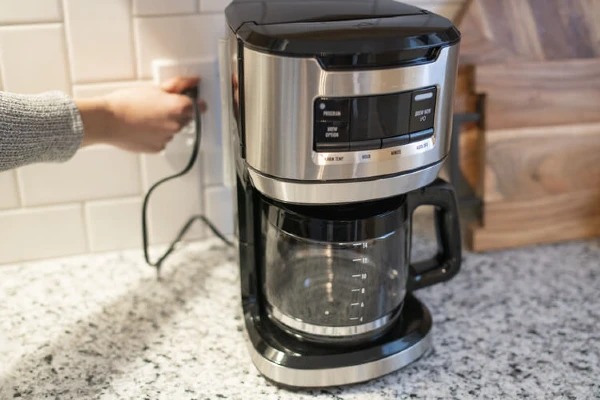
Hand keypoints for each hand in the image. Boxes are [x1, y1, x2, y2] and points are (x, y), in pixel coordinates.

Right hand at [78, 77, 205, 152]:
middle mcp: (177, 125)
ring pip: (173, 130)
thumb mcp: (154, 88)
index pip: (199, 105)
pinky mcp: (158, 148)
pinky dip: (156, 135)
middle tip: (158, 106)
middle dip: (177, 112)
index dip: (192, 101)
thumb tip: (193, 81)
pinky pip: (162, 140)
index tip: (184, 98)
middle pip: (186, 118)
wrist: (107, 121)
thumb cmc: (127, 102)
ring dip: (165, 124)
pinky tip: (142, 127)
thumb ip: (178, 85)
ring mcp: (168, 138)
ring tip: (146, 117)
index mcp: (180, 108)